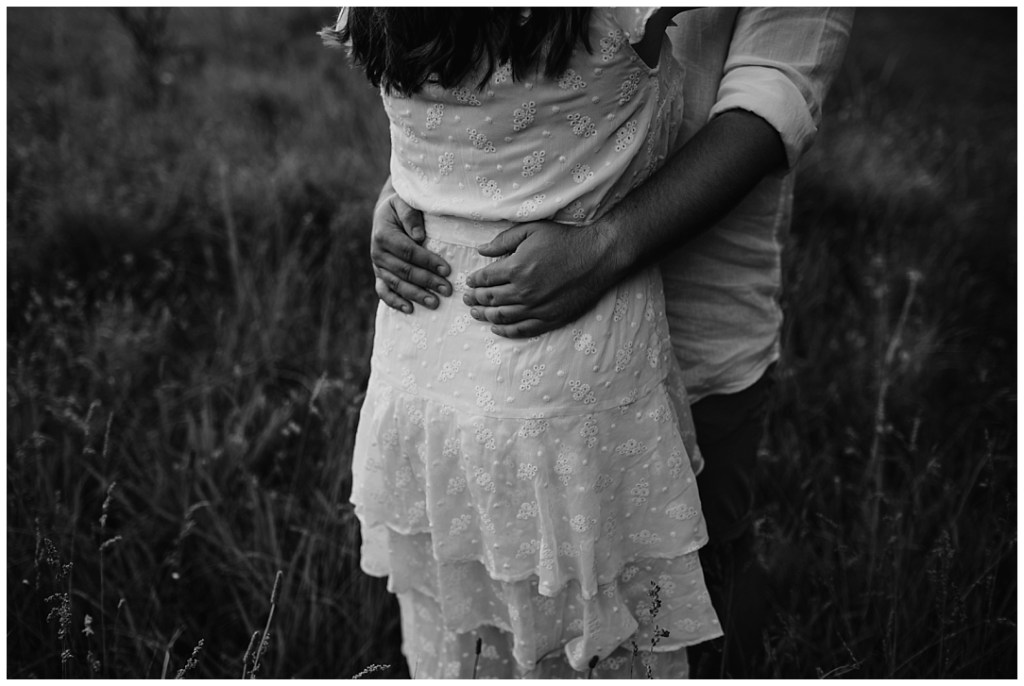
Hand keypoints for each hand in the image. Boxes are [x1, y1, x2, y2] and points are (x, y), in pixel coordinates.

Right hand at [370, 190, 451, 312]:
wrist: (385, 215)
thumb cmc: (400, 208)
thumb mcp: (404, 204)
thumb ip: (411, 216)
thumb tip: (419, 236)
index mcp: (384, 235)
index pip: (408, 251)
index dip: (427, 261)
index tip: (447, 270)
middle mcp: (377, 253)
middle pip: (404, 271)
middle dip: (427, 281)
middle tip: (447, 290)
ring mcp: (377, 266)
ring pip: (396, 284)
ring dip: (416, 295)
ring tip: (435, 303)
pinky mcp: (378, 276)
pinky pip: (384, 292)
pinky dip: (395, 302)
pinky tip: (410, 310)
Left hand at [464, 221, 622, 337]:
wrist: (597, 257)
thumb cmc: (565, 240)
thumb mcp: (532, 230)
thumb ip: (504, 240)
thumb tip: (480, 250)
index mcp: (516, 267)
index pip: (485, 279)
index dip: (474, 282)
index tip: (469, 282)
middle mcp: (523, 291)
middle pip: (489, 299)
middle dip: (474, 299)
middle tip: (467, 299)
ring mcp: (536, 307)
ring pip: (501, 316)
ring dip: (484, 316)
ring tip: (475, 313)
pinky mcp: (549, 318)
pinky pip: (521, 329)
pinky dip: (505, 331)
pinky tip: (496, 328)